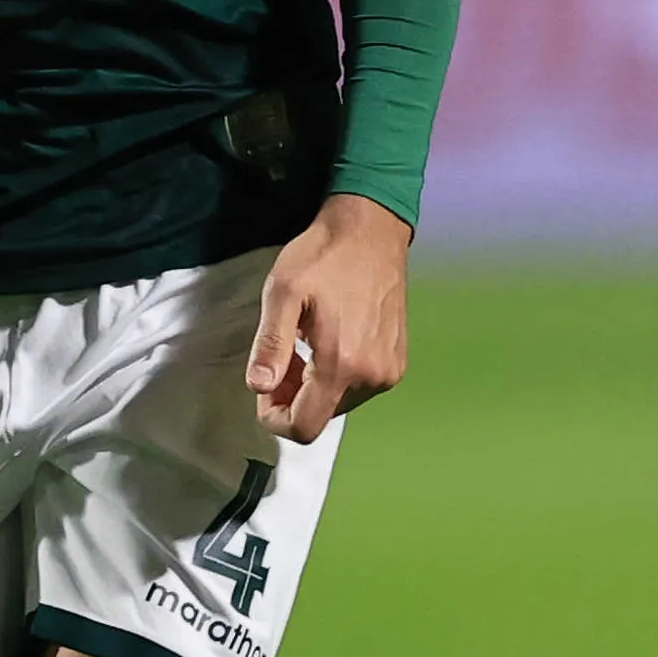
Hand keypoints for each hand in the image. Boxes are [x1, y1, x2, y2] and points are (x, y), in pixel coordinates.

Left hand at [248, 192, 411, 444]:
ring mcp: (389, 371)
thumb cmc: (324, 256)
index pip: (304, 426)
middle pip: (321, 416)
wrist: (372, 230)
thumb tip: (260, 387)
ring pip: (339, 404)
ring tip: (305, 344)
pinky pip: (359, 387)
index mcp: (342, 364)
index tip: (265, 386)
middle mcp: (372, 377)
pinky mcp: (397, 361)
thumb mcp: (283, 293)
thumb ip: (271, 345)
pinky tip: (330, 341)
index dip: (275, 417)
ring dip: (315, 386)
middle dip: (293, 397)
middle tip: (282, 356)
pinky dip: (337, 376)